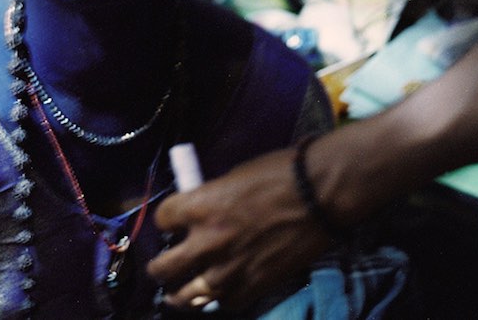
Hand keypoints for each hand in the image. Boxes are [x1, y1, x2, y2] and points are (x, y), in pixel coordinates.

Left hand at [148, 147, 331, 311]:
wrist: (318, 196)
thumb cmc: (278, 174)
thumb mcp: (233, 177)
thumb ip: (212, 198)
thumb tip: (202, 210)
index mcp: (200, 205)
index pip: (162, 219)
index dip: (165, 220)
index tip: (170, 223)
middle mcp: (208, 241)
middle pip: (165, 267)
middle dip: (159, 268)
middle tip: (160, 268)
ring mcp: (230, 269)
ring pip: (189, 296)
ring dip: (180, 295)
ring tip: (176, 295)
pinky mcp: (254, 287)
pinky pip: (225, 303)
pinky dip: (220, 299)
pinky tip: (219, 294)